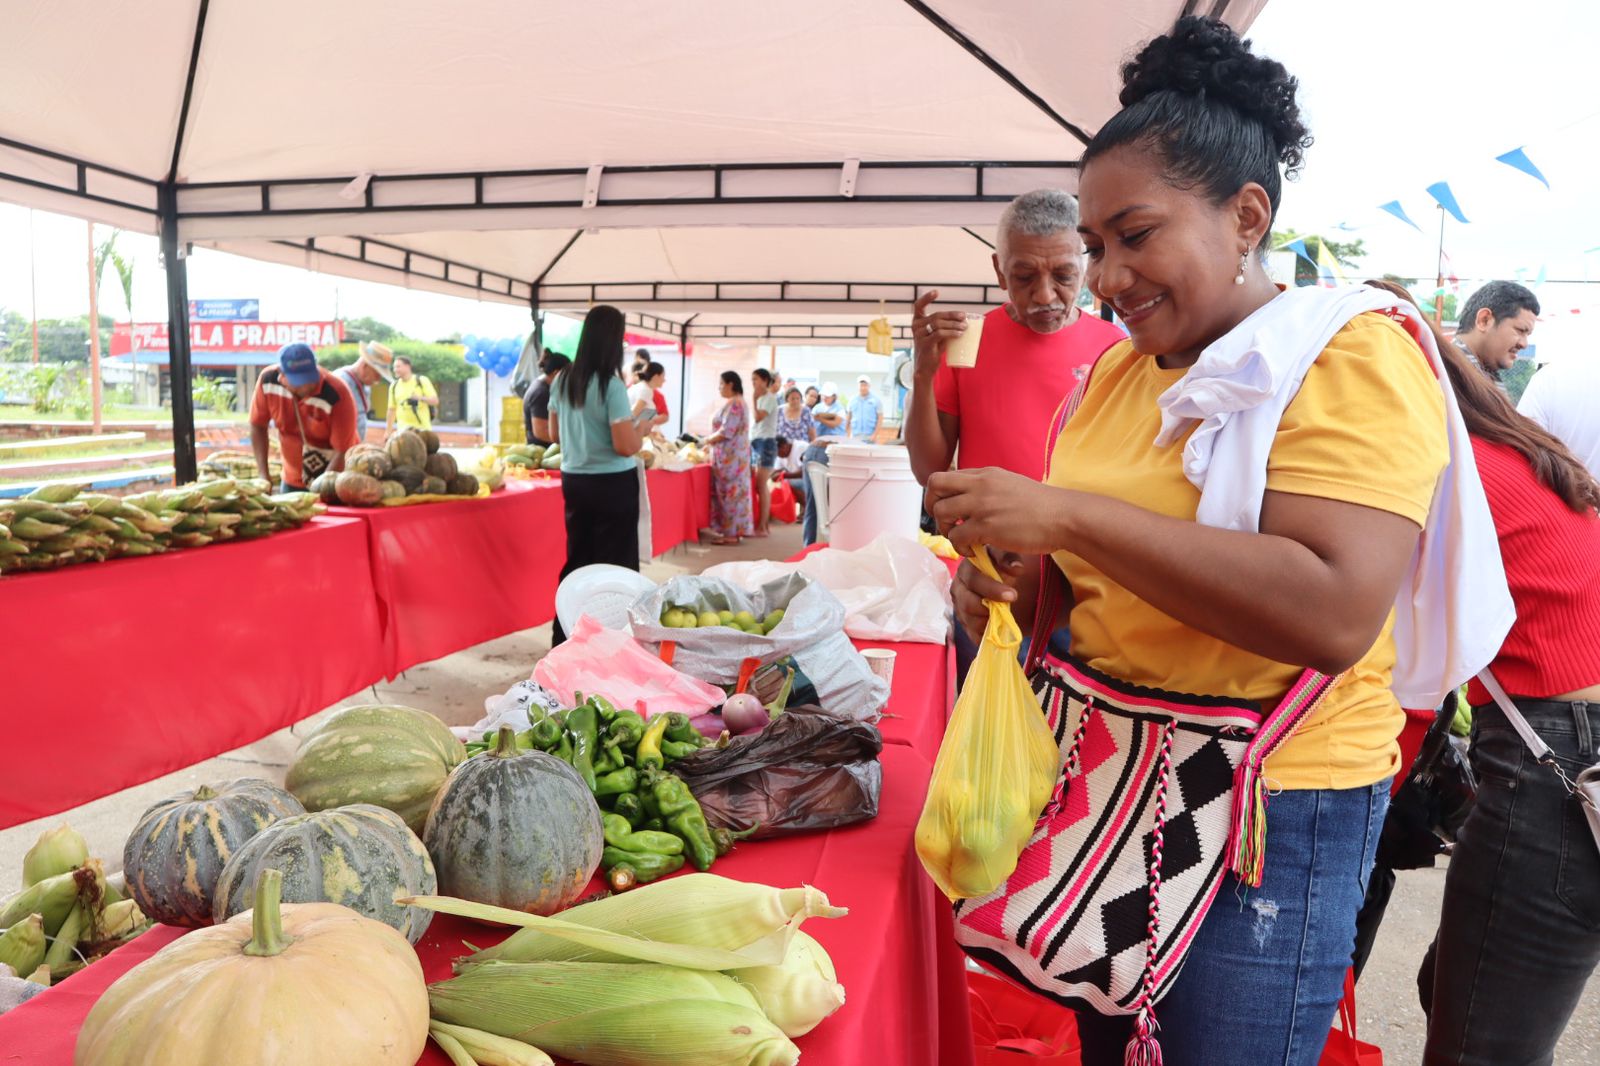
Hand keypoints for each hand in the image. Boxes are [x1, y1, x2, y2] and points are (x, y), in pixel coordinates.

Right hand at [911, 289, 969, 378]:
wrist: (925, 368)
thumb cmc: (933, 350)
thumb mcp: (938, 335)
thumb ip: (945, 327)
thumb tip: (963, 320)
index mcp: (917, 322)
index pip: (918, 306)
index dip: (927, 298)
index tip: (936, 292)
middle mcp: (916, 326)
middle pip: (937, 315)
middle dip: (952, 315)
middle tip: (964, 318)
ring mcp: (919, 335)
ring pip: (939, 324)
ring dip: (954, 324)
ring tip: (965, 327)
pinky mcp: (925, 344)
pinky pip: (940, 334)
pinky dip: (952, 333)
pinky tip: (959, 334)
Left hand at [925, 467, 1069, 556]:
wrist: (1064, 516)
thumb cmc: (1043, 506)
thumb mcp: (1011, 485)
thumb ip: (989, 488)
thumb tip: (972, 498)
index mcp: (985, 473)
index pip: (947, 476)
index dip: (941, 495)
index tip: (950, 510)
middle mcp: (979, 484)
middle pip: (934, 485)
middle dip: (931, 506)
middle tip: (944, 523)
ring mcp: (981, 504)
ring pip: (940, 511)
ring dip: (945, 529)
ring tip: (961, 540)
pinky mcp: (986, 526)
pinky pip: (955, 536)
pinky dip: (960, 547)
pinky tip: (974, 551)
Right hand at [953, 551, 1025, 643]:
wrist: (1005, 584)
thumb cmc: (1004, 567)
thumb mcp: (1008, 557)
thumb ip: (1009, 558)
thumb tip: (1017, 568)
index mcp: (967, 568)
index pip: (973, 579)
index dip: (991, 589)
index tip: (1012, 595)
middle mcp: (958, 587)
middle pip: (967, 603)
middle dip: (989, 608)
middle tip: (1009, 610)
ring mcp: (959, 606)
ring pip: (969, 621)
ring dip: (988, 622)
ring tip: (1003, 618)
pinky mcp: (965, 622)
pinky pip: (972, 634)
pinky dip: (986, 635)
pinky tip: (997, 630)